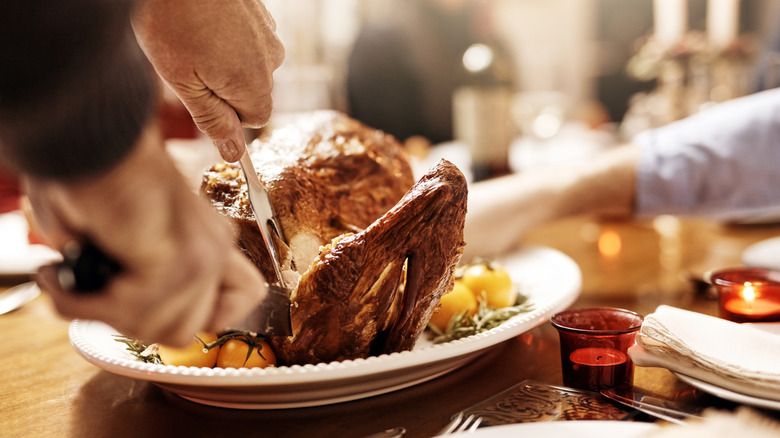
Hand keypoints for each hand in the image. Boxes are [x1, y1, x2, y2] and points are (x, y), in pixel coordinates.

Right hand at [25, 125, 265, 346]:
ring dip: (103, 314)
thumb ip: (137, 278)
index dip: (199, 317)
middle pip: (189, 329)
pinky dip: (86, 303)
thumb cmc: (94, 174)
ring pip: (160, 330)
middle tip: (93, 293)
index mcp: (209, 239)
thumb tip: (117, 311)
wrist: (89, 133)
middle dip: (131, 323)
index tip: (147, 308)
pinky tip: (63, 276)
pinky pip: (133, 311)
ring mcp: (202, 254)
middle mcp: (215, 247)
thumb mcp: (125, 236)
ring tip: (71, 278)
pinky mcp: (178, 259)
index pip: (242, 298)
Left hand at [132, 0, 284, 161]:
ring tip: (192, 38)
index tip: (199, 96)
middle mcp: (270, 58)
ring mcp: (268, 32)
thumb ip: (212, 120)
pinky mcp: (261, 12)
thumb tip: (234, 154)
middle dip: (225, 86)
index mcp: (253, 82)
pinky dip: (229, 37)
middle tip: (187, 63)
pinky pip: (250, 39)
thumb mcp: (182, 82)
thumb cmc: (169, 20)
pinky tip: (203, 22)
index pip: (256, 118)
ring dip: (226, 60)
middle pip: (255, 90)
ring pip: (252, 64)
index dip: (227, 114)